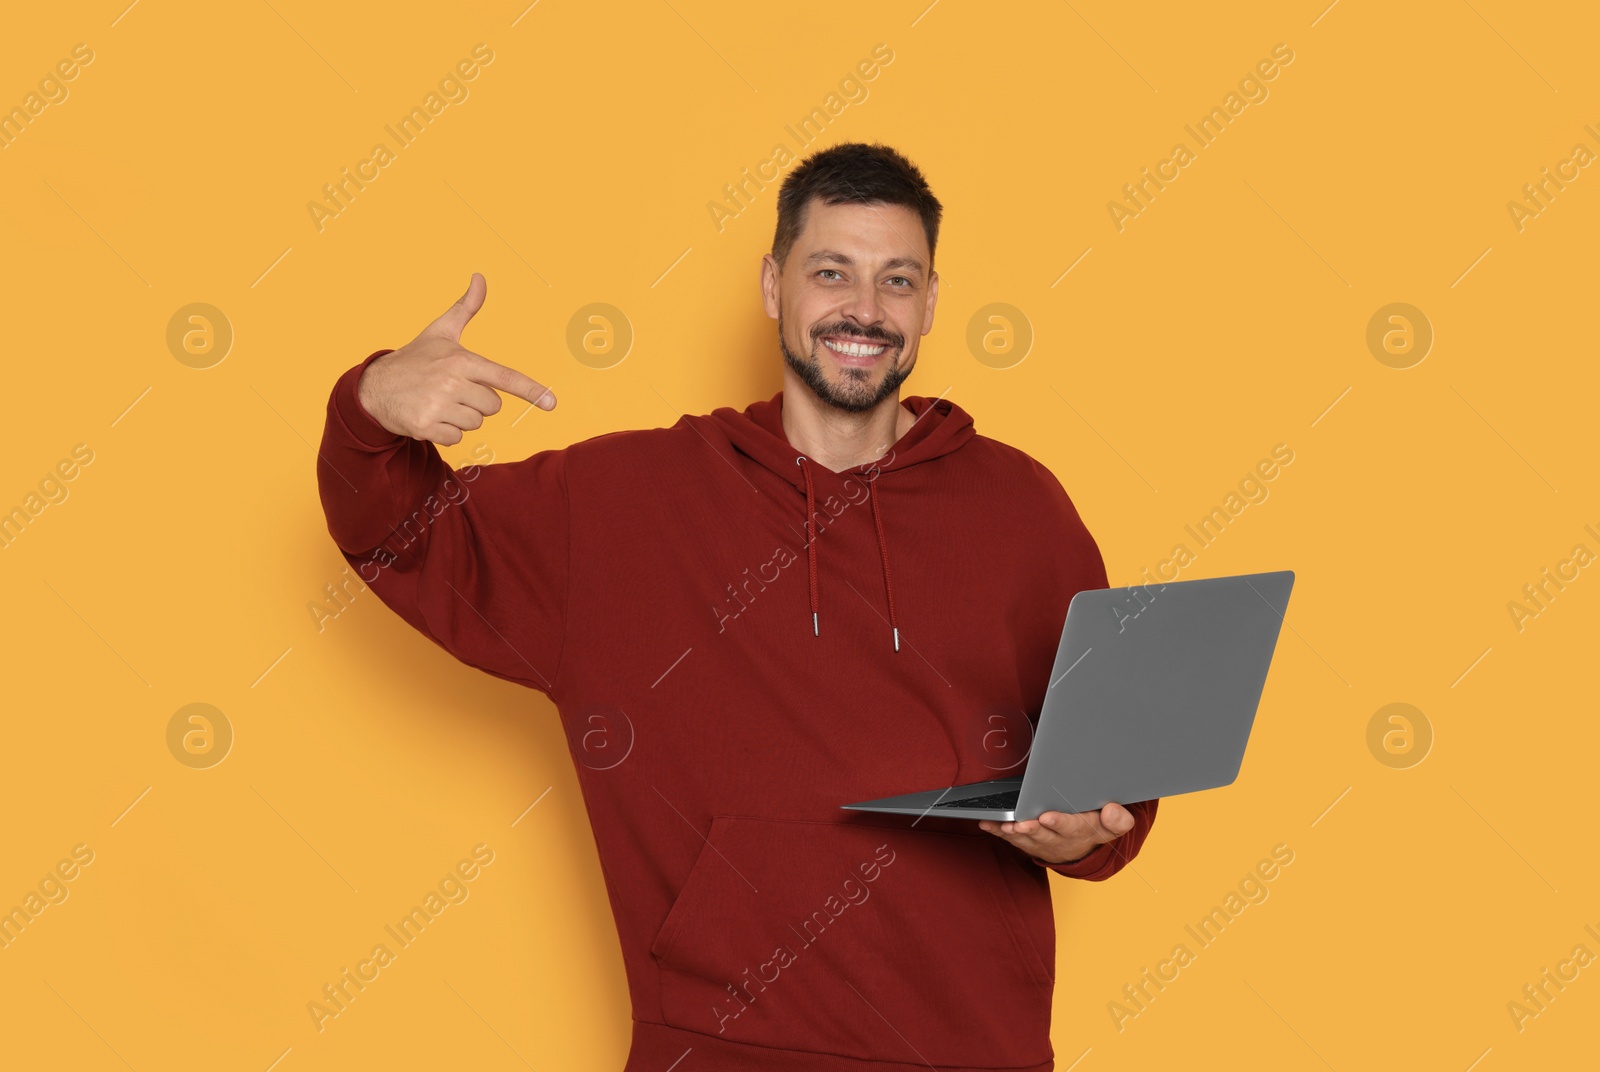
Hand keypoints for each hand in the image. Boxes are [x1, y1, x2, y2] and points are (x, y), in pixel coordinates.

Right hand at [357, 272, 555, 445]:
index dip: (531, 390)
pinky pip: (457, 438)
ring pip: (476, 423)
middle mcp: (451, 383)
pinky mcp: (426, 427)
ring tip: (439, 402)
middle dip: (478, 402)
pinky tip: (430, 416)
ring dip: (462, 417)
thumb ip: (465, 308)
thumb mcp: (440, 331)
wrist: (374, 386)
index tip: (552, 403)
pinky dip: (446, 431)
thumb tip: (480, 277)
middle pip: (493, 406)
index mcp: (461, 360)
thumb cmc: (415, 358)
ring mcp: (438, 406)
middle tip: (452, 390)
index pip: (504, 377)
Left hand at [978, 802, 1135, 864]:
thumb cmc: (1094, 829)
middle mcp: (1058, 839)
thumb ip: (1117, 820)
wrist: (1081, 849)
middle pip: (1044, 834)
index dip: (1059, 823)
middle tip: (1021, 824)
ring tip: (1005, 826)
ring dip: (1014, 832)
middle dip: (1032, 829)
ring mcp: (1041, 842)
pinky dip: (998, 830)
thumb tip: (1114, 810)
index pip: (1071, 827)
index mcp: (1080, 831)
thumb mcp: (1112, 826)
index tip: (1048, 817)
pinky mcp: (1027, 841)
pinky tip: (987, 823)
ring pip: (1026, 838)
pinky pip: (1011, 837)